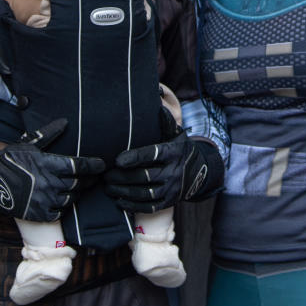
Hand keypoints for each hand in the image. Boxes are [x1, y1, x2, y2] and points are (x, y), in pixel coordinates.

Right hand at [0, 118, 104, 221]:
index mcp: (48, 164)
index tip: (102, 164)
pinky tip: (65, 199)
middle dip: (89, 180)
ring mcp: (44, 200)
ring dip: (78, 193)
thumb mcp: (29, 144)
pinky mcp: (39, 214)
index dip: (93, 165)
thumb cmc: (11, 160)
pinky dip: (65, 206)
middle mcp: (48, 183)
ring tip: (81, 187)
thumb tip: (65, 122)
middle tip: (96, 177)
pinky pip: (60, 212)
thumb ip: (49, 134)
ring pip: (71, 198)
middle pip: (78, 183)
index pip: (78, 165)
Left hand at [103, 108, 223, 212]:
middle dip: (122, 177)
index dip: (134, 158)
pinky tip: (118, 201)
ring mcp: (171, 189)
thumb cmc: (179, 149)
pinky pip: (149, 207)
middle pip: (144, 176)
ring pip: (144, 193)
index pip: (152, 154)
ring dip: (123, 191)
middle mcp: (173, 171)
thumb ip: (164, 121)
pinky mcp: (168, 202)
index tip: (117, 160)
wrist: (200, 173)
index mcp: (172, 152)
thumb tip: (155, 99)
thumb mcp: (176, 134)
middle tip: (106, 175)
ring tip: (108, 187)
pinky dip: (132, 205)